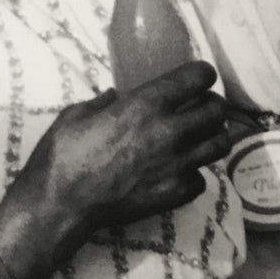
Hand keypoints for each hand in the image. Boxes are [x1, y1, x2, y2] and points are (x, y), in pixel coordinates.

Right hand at [0, 61, 230, 245]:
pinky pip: (201, 179)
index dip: (202, 74)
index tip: (198, 77)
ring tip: (198, 138)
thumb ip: (104, 101)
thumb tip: (117, 96)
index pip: (198, 77)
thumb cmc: (63, 154)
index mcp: (146, 103)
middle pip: (218, 110)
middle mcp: (170, 131)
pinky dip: (194, 174)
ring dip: (211, 137)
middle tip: (200, 108)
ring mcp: (176, 165)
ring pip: (220, 145)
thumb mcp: (79, 112)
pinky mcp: (175, 194)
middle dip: (213, 105)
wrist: (60, 204)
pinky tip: (178, 171)